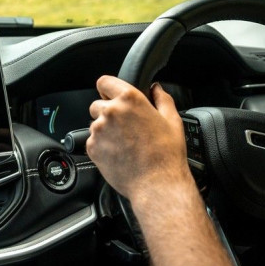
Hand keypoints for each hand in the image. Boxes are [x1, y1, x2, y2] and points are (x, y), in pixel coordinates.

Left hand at [87, 77, 192, 202]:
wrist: (156, 184)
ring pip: (95, 124)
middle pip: (97, 104)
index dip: (108, 89)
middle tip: (124, 125)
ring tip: (124, 142)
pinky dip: (102, 145)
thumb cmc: (166, 154)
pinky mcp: (92, 148)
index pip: (104, 82)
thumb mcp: (172, 120)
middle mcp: (111, 111)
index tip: (113, 96)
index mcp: (130, 99)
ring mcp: (99, 130)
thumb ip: (162, 98)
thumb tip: (156, 89)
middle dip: (108, 112)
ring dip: (105, 130)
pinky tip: (119, 153)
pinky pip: (93, 141)